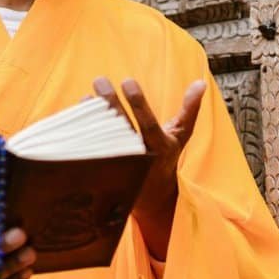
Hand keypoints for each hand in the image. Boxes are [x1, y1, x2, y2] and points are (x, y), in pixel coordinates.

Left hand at [93, 77, 205, 258]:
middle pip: (123, 131)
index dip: (138, 104)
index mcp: (160, 148)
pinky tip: (77, 116)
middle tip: (100, 80)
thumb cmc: (166, 157)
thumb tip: (200, 82)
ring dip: (94, 119)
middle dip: (111, 104)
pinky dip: (84, 136)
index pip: (149, 125)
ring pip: (104, 143)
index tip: (128, 80)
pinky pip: (90, 154)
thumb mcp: (181, 135)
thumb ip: (190, 110)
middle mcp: (140, 159)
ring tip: (86, 97)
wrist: (152, 198)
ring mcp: (121, 169)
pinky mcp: (105, 176)